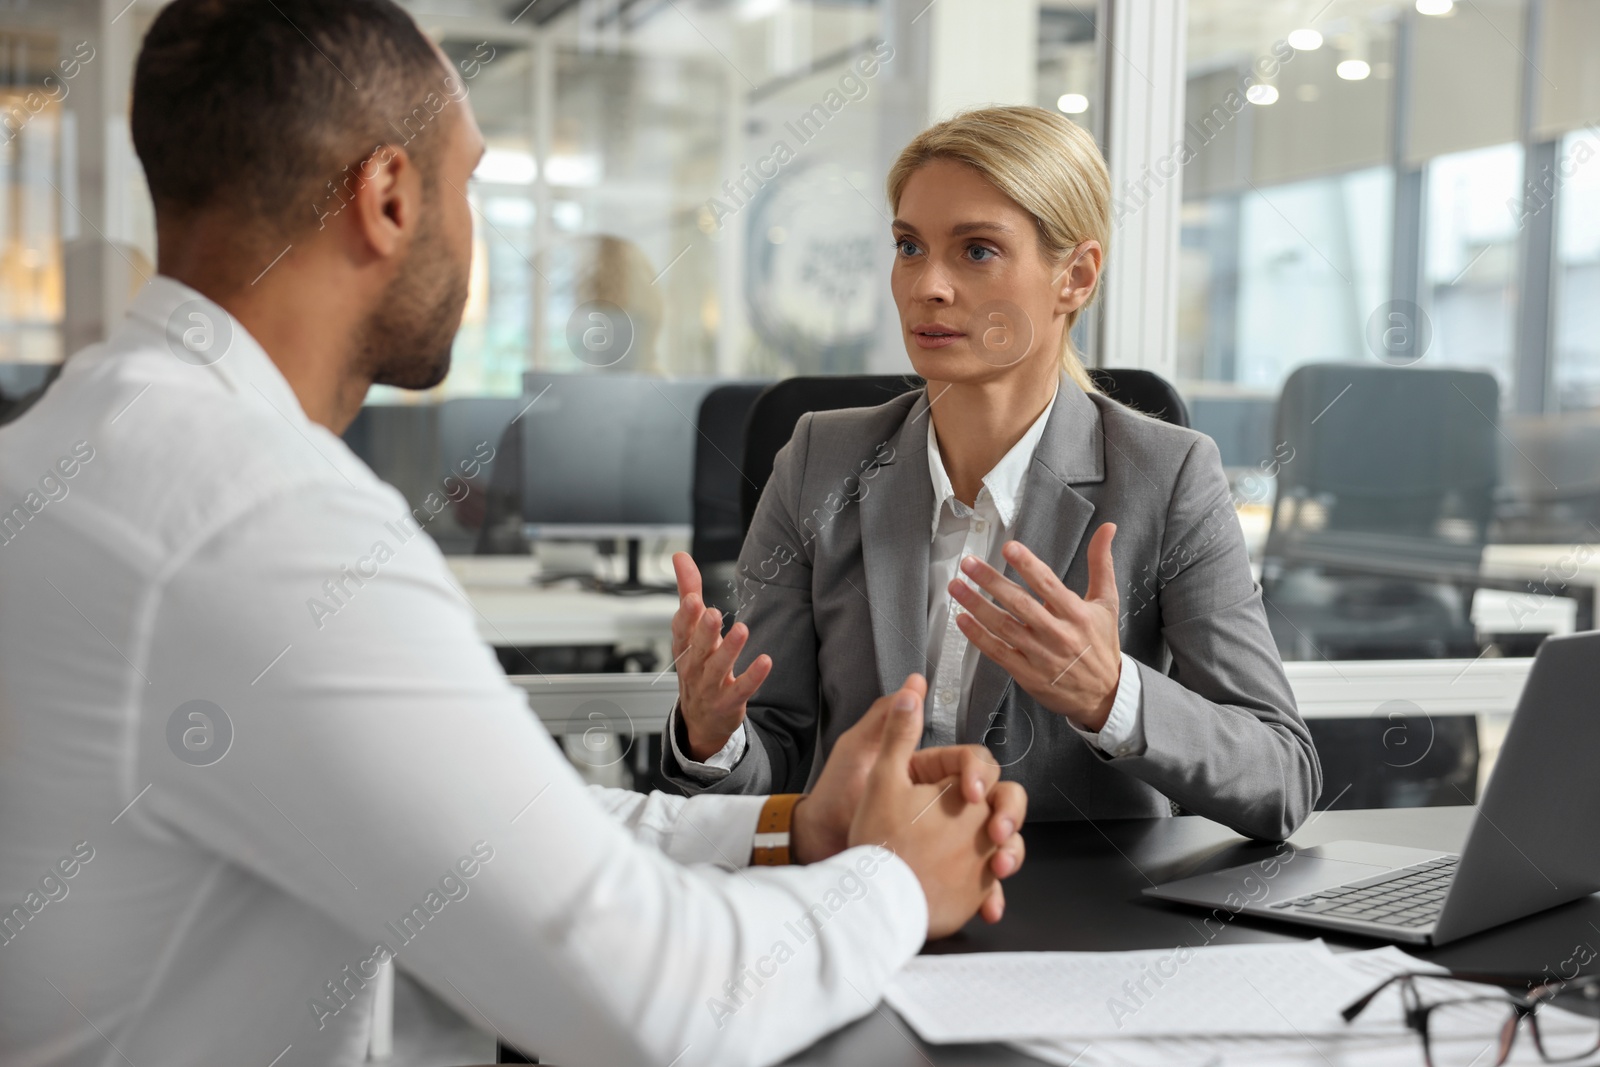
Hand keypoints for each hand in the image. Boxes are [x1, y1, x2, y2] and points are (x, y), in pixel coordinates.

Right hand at [670, 551, 771, 761]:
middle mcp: (693, 666)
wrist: (700, 718)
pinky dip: (752, 676)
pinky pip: (741, 689)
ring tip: (742, 629)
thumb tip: (680, 556)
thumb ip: (688, 591)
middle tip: (712, 612)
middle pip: (697, 648)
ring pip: (718, 668)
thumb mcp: (690, 630)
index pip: (680, 630)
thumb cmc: (696, 664)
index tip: (692, 599)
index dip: (685, 616)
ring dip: (729, 649)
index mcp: (683, 647)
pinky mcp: (729, 701)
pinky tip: (765, 661)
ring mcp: (710, 686)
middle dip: (704, 631)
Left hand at [793, 674, 1028, 921]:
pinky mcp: (951, 875)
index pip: (973, 765)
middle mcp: (946, 805)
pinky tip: (989, 905)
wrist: (821, 850)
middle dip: (1008, 816)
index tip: (973, 792)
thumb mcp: (861, 753)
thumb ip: (890, 720)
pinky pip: (980, 883)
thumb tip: (914, 683)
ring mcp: (952, 840)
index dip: (981, 775)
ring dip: (1010, 854)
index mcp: (930, 773)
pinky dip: (990, 894)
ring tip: (1000, 867)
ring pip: (998, 843)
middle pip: (997, 803)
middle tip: (998, 833)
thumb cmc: (836, 797)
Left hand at [948, 523, 1121, 731]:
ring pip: (1004, 627)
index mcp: (1077, 614)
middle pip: (1020, 604)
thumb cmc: (1101, 644)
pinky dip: (978, 637)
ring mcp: (1041, 656)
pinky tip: (961, 620)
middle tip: (968, 563)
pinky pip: (998, 652)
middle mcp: (1058, 634)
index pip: (1049, 584)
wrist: (1104, 694)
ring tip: (956, 587)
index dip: (1028, 565)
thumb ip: (1101, 563)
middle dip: (992, 582)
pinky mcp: (1027, 674)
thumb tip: (1107, 527)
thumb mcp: (1107, 602)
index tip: (1009, 548)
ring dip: (977, 606)